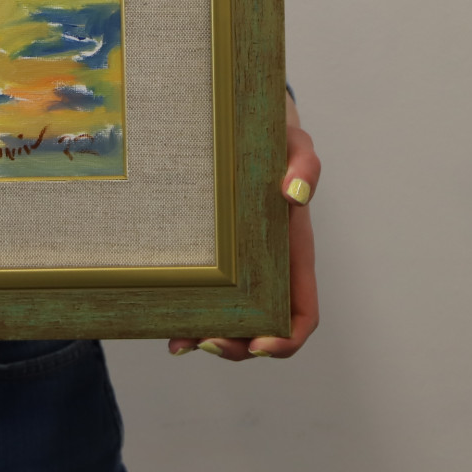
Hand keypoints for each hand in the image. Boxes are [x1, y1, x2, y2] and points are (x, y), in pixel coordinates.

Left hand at [168, 91, 319, 360]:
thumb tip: (294, 193)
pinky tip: (166, 324)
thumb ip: (304, 166)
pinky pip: (201, 297)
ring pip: (229, 321)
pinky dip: (187, 316)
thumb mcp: (294, 145)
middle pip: (261, 329)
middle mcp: (267, 269)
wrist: (239, 123)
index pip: (302, 313)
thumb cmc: (273, 139)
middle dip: (238, 347)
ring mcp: (236, 268)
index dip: (286, 338)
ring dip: (208, 338)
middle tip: (207, 343)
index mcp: (293, 255)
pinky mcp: (208, 258)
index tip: (261, 344)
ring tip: (181, 342)